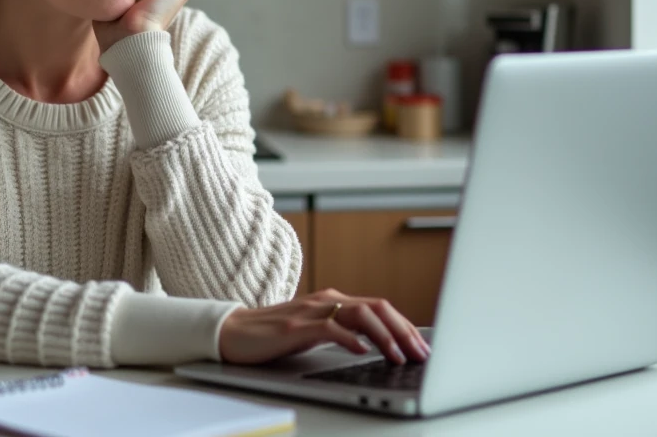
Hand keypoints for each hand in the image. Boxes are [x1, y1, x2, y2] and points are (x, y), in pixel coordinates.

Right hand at [218, 289, 430, 365]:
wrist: (234, 333)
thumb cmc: (274, 335)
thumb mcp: (315, 331)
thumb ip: (341, 331)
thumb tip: (376, 346)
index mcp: (333, 300)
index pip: (379, 306)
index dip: (405, 325)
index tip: (422, 346)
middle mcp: (325, 300)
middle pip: (376, 307)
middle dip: (403, 330)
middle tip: (420, 354)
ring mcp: (310, 312)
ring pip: (358, 314)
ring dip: (384, 336)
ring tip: (398, 355)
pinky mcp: (295, 327)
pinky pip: (329, 328)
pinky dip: (349, 339)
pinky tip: (361, 351)